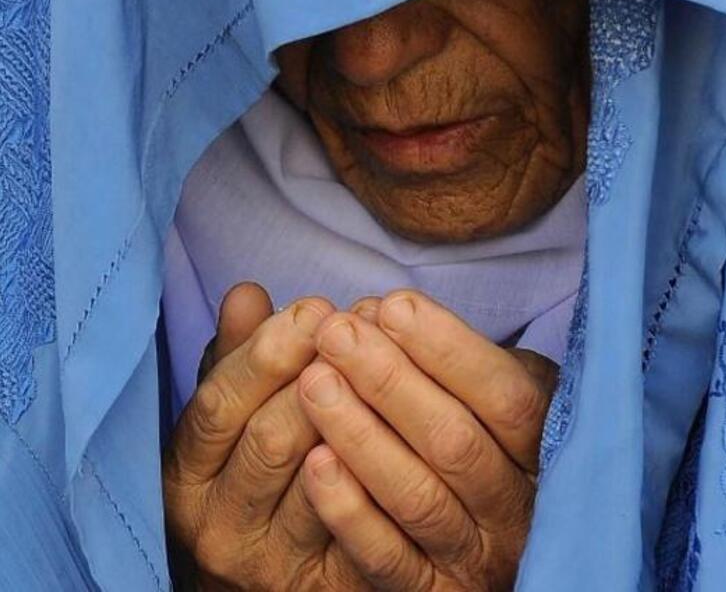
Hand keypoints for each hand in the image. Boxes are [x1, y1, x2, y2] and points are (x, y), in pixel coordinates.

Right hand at [164, 285, 414, 589]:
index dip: (268, 352)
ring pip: (324, 474)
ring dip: (364, 411)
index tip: (315, 309)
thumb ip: (236, 358)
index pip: (220, 405)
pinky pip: (365, 520)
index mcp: (186, 476)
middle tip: (363, 330)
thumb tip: (247, 292)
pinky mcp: (323, 585)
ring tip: (393, 363)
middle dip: (325, 373)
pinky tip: (409, 425)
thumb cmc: (247, 475)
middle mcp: (218, 525)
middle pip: (273, 437)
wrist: (262, 572)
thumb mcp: (230, 418)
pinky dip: (386, 466)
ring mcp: (271, 563)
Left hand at [298, 290, 555, 590]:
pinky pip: (387, 559)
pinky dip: (350, 511)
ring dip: (361, 435)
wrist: (487, 533)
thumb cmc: (485, 437)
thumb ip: (453, 353)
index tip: (391, 306)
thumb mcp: (493, 390)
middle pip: (455, 442)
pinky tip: (314, 461)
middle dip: (390, 380)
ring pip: (418, 497)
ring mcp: (477, 557)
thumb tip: (377, 309)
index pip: (507, 397)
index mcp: (543, 449)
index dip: (449, 349)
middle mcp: (518, 507)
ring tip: (314, 381)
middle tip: (336, 333)